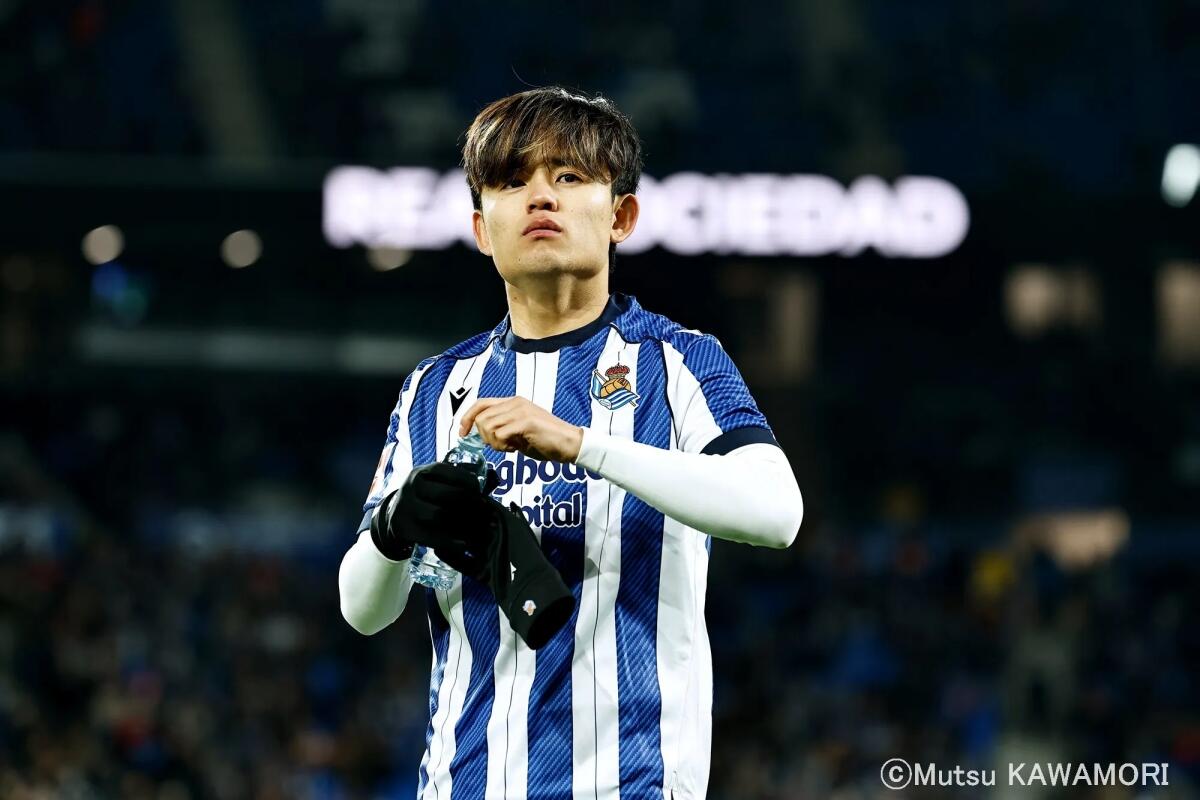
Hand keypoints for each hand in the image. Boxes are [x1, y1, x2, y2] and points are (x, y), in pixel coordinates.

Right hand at [369, 462, 493, 565]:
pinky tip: (464, 544)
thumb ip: (459, 483)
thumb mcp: (436, 485)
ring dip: (464, 525)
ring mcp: (405, 507)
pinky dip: (449, 542)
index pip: (452, 473)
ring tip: (482, 531)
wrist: (394, 517)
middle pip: (449, 495)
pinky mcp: (403, 528)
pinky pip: (430, 536)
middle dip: (473, 507)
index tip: (483, 495)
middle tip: (489, 516)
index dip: (472, 484)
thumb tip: (495, 478)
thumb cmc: (426, 499)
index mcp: (424, 471)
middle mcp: (412, 486)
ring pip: (440, 516)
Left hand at [459, 397, 582, 462]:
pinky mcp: (526, 422)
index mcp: (513, 402)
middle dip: (483, 436)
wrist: (570, 443)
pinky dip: (503, 446)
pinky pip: (500, 434)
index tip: (463, 433)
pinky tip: (515, 449)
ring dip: (494, 443)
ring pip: (488, 426)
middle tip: (499, 446)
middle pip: (481, 417)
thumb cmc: (546, 440)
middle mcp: (515, 403)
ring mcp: (521, 411)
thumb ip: (502, 429)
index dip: (467, 418)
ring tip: (509, 447)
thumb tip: (482, 435)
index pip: (481, 404)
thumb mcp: (519, 432)